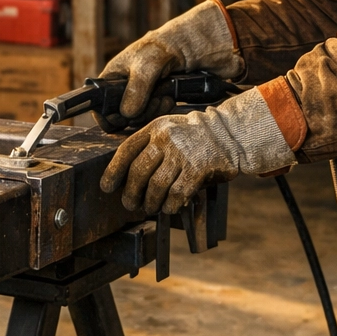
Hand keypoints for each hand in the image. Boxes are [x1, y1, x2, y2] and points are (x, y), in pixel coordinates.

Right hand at [97, 0, 243, 127]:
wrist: (196, 45)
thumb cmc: (166, 47)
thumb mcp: (147, 66)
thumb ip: (136, 90)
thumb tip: (127, 114)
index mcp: (113, 76)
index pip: (99, 104)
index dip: (107, 115)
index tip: (122, 118)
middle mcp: (124, 88)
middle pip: (120, 116)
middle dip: (136, 115)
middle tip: (152, 104)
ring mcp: (141, 96)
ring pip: (138, 119)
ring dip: (151, 113)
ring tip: (164, 99)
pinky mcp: (156, 100)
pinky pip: (153, 115)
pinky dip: (161, 111)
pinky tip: (170, 100)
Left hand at [100, 88, 295, 213]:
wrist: (230, 133)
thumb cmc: (194, 138)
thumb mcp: (169, 131)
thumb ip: (150, 147)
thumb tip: (128, 179)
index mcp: (155, 128)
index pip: (126, 150)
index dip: (113, 171)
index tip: (106, 187)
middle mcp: (167, 138)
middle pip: (139, 172)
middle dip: (131, 193)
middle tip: (130, 204)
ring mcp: (183, 152)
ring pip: (156, 186)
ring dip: (151, 202)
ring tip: (150, 208)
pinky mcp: (198, 168)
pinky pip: (177, 193)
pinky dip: (170, 205)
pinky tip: (169, 208)